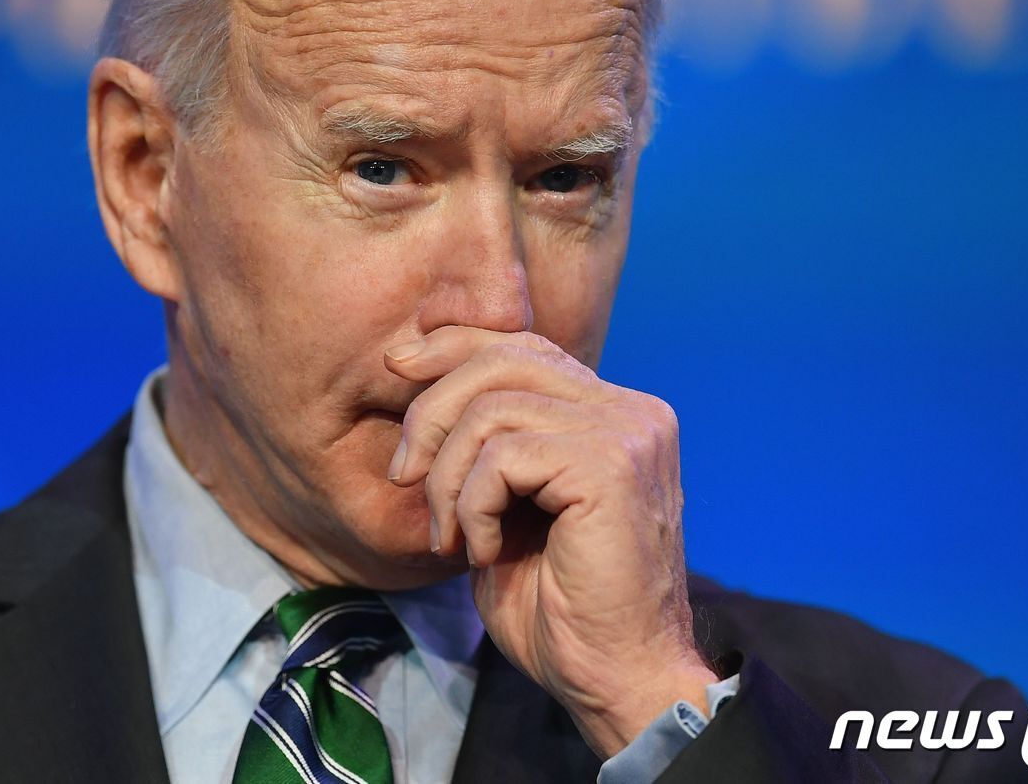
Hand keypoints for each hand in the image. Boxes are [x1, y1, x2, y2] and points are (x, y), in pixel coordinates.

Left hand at [384, 326, 717, 758]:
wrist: (616, 682)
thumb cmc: (559, 609)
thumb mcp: (507, 507)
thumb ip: (488, 443)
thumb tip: (417, 372)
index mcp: (614, 416)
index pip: (523, 346)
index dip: (453, 346)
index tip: (396, 365)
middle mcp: (631, 412)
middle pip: (502, 358)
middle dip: (431, 411)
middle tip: (404, 476)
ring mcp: (628, 434)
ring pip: (492, 407)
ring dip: (447, 477)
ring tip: (451, 535)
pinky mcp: (612, 466)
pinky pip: (503, 456)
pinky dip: (473, 506)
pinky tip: (483, 550)